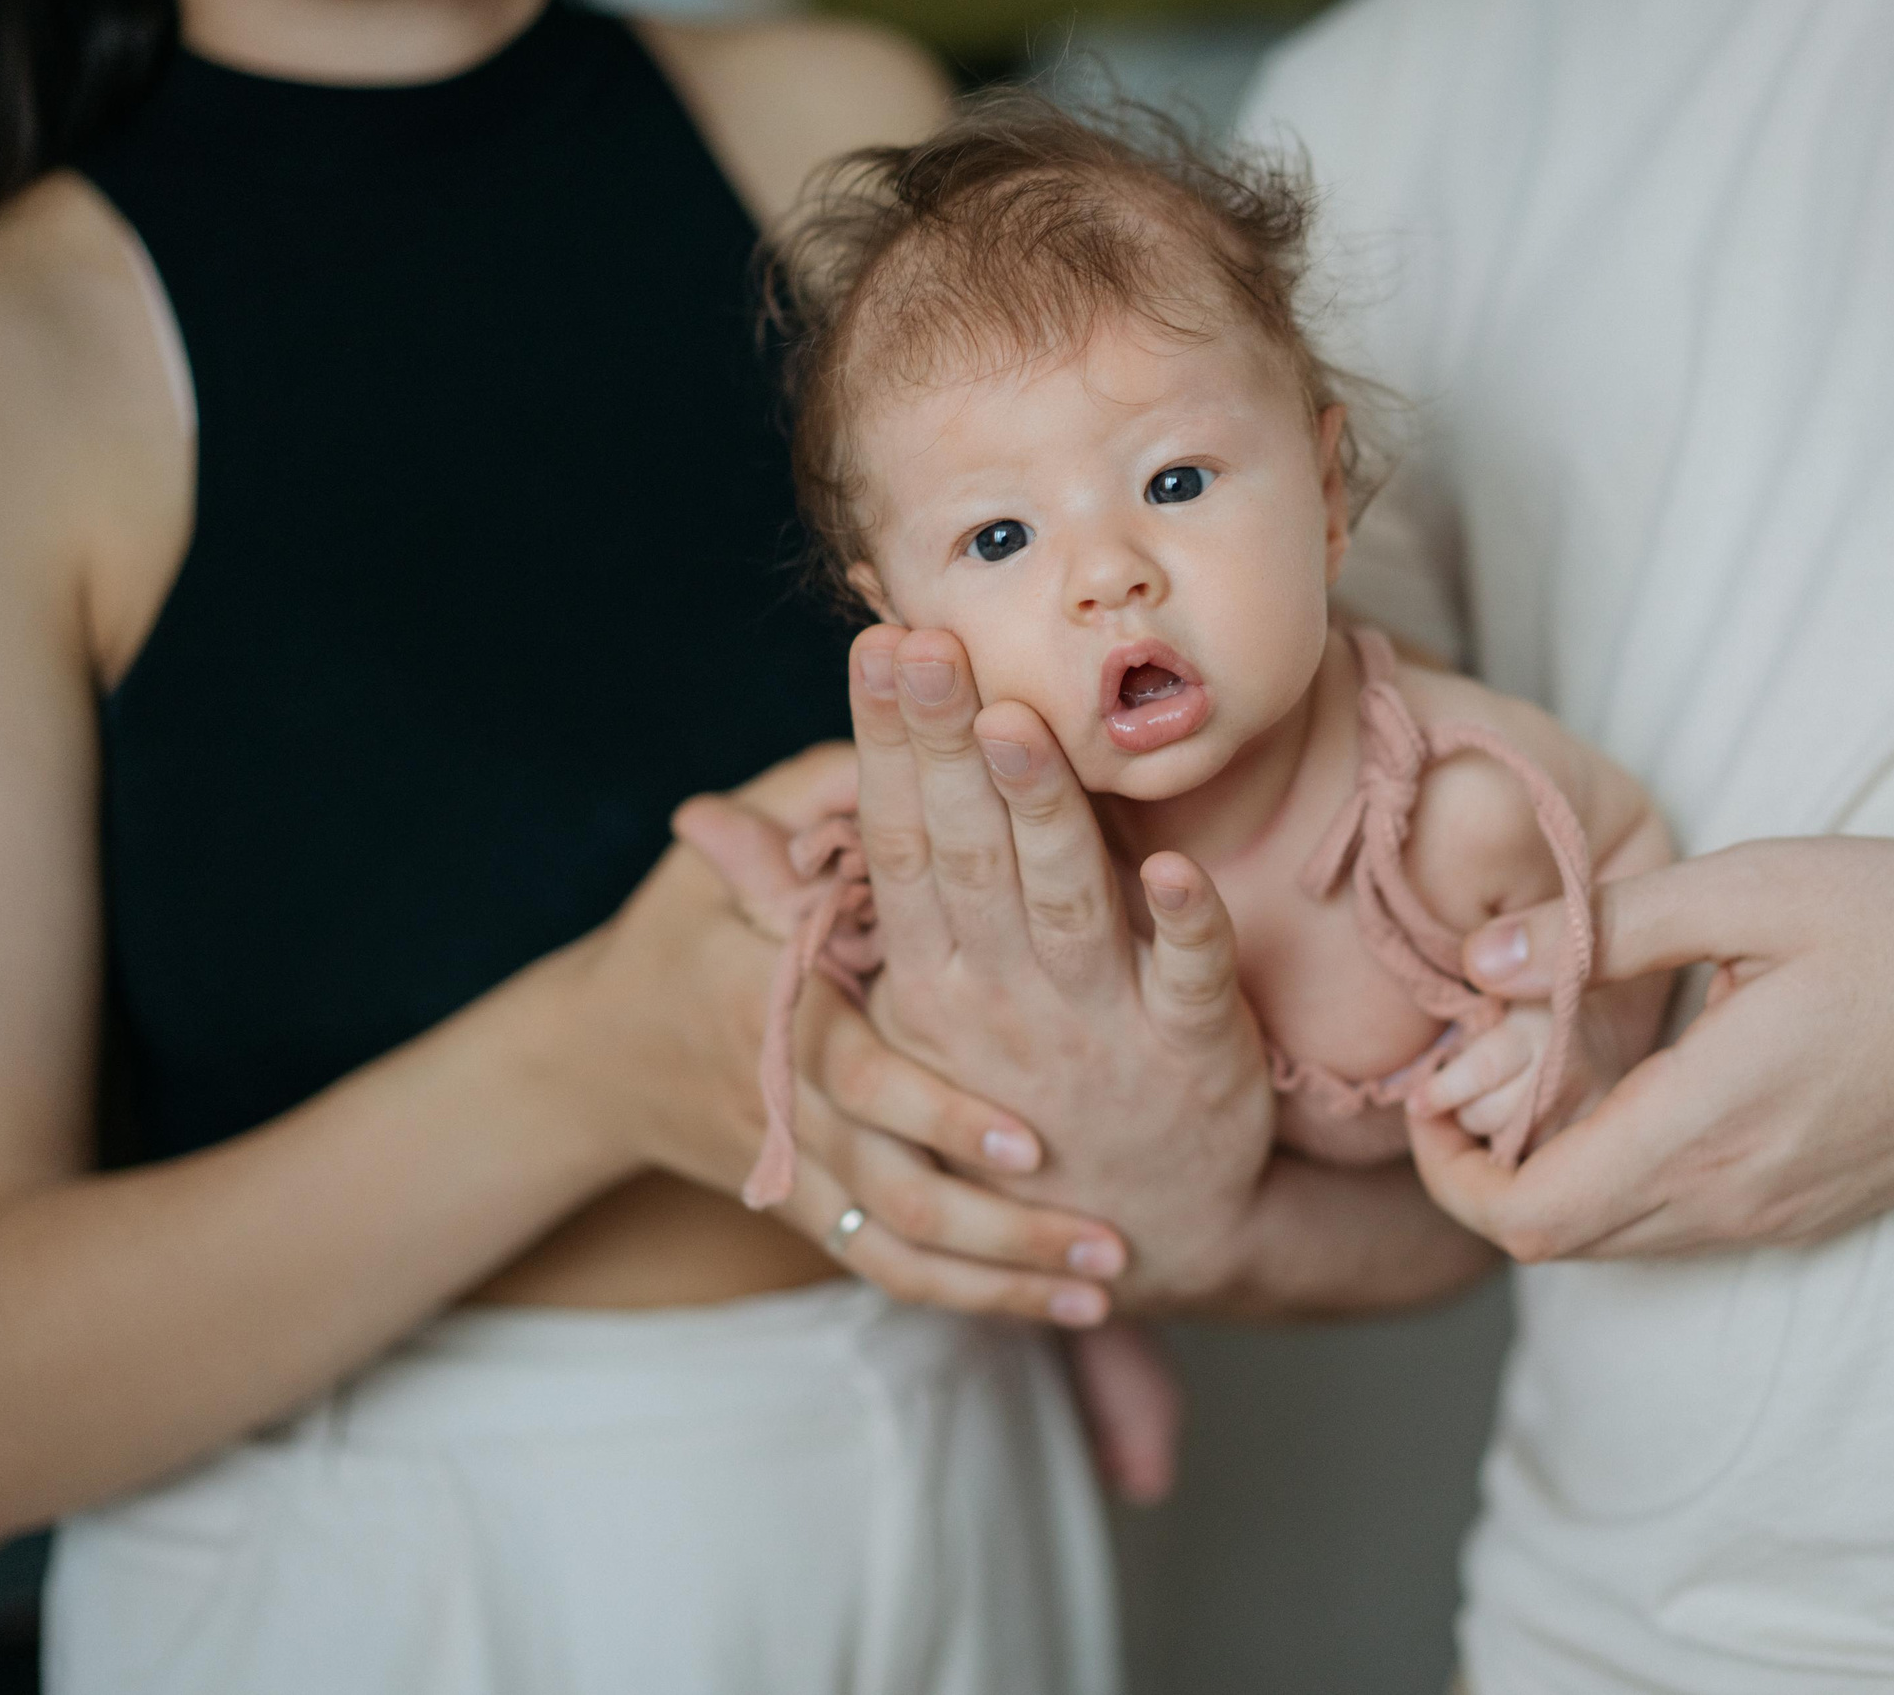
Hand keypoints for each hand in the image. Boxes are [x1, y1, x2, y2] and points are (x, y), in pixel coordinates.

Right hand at [667, 767, 1131, 1327]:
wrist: (598, 1064)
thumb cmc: (680, 938)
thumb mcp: (721, 861)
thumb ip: (809, 801)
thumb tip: (896, 711)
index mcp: (774, 1014)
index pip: (859, 1073)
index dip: (942, 1112)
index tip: (1029, 1141)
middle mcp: (796, 1105)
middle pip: (898, 1187)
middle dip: (1002, 1220)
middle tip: (1106, 1233)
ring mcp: (808, 1171)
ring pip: (906, 1246)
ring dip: (1007, 1271)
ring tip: (1107, 1278)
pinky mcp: (817, 1213)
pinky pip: (897, 1275)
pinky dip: (980, 1299)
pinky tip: (1067, 1310)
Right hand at [843, 624, 1278, 1302]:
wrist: (1115, 1250)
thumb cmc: (983, 1109)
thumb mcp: (876, 1024)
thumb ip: (815, 912)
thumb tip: (705, 818)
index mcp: (922, 977)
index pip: (894, 839)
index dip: (886, 741)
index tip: (880, 644)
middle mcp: (993, 999)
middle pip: (956, 854)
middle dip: (938, 744)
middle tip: (931, 646)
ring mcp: (1090, 1028)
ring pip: (1058, 906)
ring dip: (1037, 812)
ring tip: (1018, 725)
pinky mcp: (1187, 1057)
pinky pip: (1188, 984)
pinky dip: (1185, 925)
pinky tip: (1176, 866)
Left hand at [1415, 836, 1893, 1257]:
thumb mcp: (1759, 890)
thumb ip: (1608, 931)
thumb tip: (1485, 967)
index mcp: (1712, 1127)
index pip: (1529, 1216)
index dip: (1446, 1172)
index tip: (1428, 1093)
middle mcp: (1737, 1199)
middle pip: (1556, 1240)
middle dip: (1482, 1170)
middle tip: (1470, 1072)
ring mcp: (1778, 1217)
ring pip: (1614, 1238)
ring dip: (1550, 1174)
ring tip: (1542, 1068)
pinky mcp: (1809, 1211)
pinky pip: (1675, 1223)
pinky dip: (1617, 1175)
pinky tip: (1629, 1087)